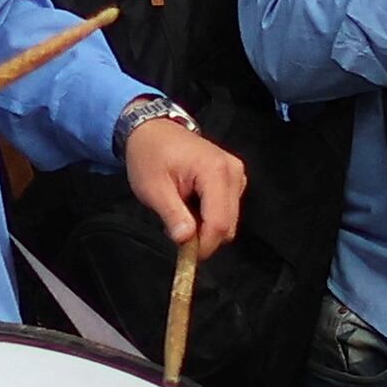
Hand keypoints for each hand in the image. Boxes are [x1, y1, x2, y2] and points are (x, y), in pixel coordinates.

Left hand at [122, 112, 247, 257]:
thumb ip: (173, 215)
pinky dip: (210, 215)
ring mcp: (236, 174)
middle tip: (177, 230)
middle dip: (204, 236)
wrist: (152, 130)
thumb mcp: (153, 188)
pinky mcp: (234, 178)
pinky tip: (191, 205)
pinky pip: (228, 209)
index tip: (186, 256)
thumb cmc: (150, 155)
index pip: (220, 222)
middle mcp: (233, 172)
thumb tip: (186, 241)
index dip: (205, 245)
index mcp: (215, 171)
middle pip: (229, 224)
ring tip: (181, 212)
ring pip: (229, 219)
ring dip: (206, 226)